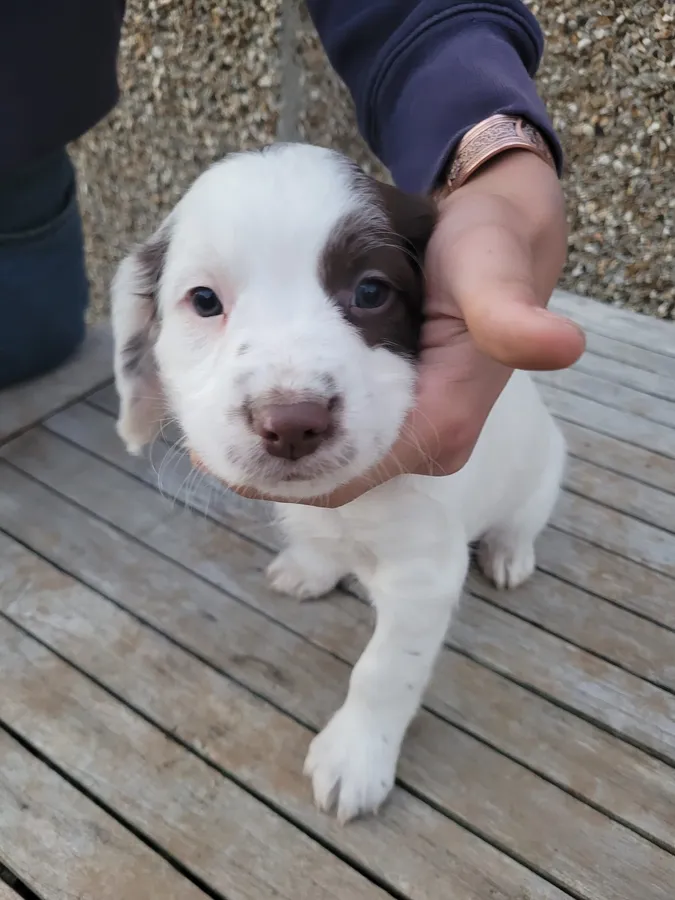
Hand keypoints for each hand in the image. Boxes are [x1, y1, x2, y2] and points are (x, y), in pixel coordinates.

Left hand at [203, 149, 584, 506]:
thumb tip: (560, 344)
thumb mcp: (490, 271)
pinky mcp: (402, 410)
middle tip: (202, 453)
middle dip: (274, 470)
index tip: (223, 465)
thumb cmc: (485, 248)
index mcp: (443, 421)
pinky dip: (295, 434)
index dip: (289, 477)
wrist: (500, 238)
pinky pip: (341, 441)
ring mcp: (415, 427)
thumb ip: (508, 313)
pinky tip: (252, 413)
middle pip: (337, 478)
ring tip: (212, 436)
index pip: (354, 474)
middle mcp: (428, 437)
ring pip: (334, 463)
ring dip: (278, 455)